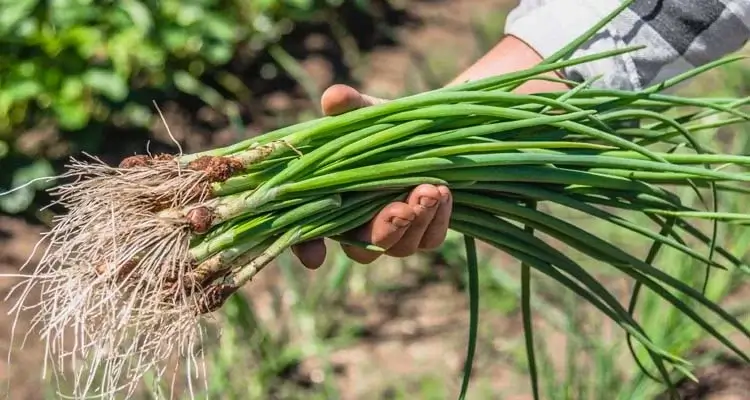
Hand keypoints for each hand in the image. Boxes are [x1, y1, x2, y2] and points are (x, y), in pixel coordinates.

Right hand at [291, 84, 452, 268]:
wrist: (433, 128)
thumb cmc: (386, 124)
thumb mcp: (368, 111)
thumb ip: (350, 108)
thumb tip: (334, 98)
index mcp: (332, 200)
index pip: (308, 233)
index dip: (305, 247)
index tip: (314, 255)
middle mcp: (360, 225)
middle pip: (361, 250)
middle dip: (382, 231)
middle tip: (400, 210)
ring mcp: (395, 233)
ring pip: (400, 247)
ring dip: (415, 223)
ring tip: (429, 190)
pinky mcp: (426, 232)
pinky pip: (430, 239)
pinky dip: (438, 219)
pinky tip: (444, 192)